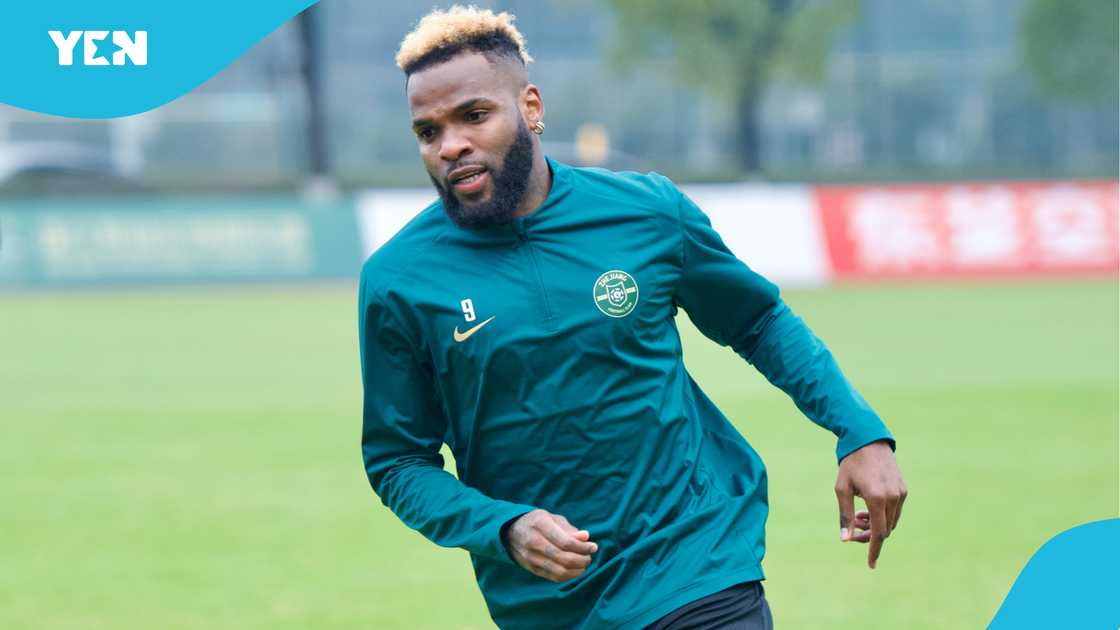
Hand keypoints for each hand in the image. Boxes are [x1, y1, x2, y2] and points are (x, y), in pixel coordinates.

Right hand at [504, 509, 597, 581]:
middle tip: (589, 556)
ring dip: (576, 570)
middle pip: (563, 558)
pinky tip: (574, 570)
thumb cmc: (536, 522)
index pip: (566, 542)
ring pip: (559, 571)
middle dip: (582, 559)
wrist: (509, 532)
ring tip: (583, 563)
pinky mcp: (531, 568)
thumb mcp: (551, 518)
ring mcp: (531, 557)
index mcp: (540, 525)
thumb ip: (569, 529)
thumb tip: (586, 537)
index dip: (583, 547)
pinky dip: (567, 576)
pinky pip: (553, 577)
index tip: (593, 547)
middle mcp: (533, 542)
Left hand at [835, 440, 906, 568]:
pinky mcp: (903, 489)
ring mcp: (900, 493)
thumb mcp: (842, 489)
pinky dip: (883, 515)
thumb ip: (845, 515)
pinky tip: (868, 509)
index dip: (874, 550)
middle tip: (853, 530)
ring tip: (858, 516)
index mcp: (877, 498)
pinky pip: (895, 511)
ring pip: (891, 521)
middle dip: (869, 535)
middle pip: (885, 529)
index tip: (870, 564)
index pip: (879, 533)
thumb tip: (845, 540)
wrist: (868, 440)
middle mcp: (893, 497)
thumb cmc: (850, 464)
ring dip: (876, 525)